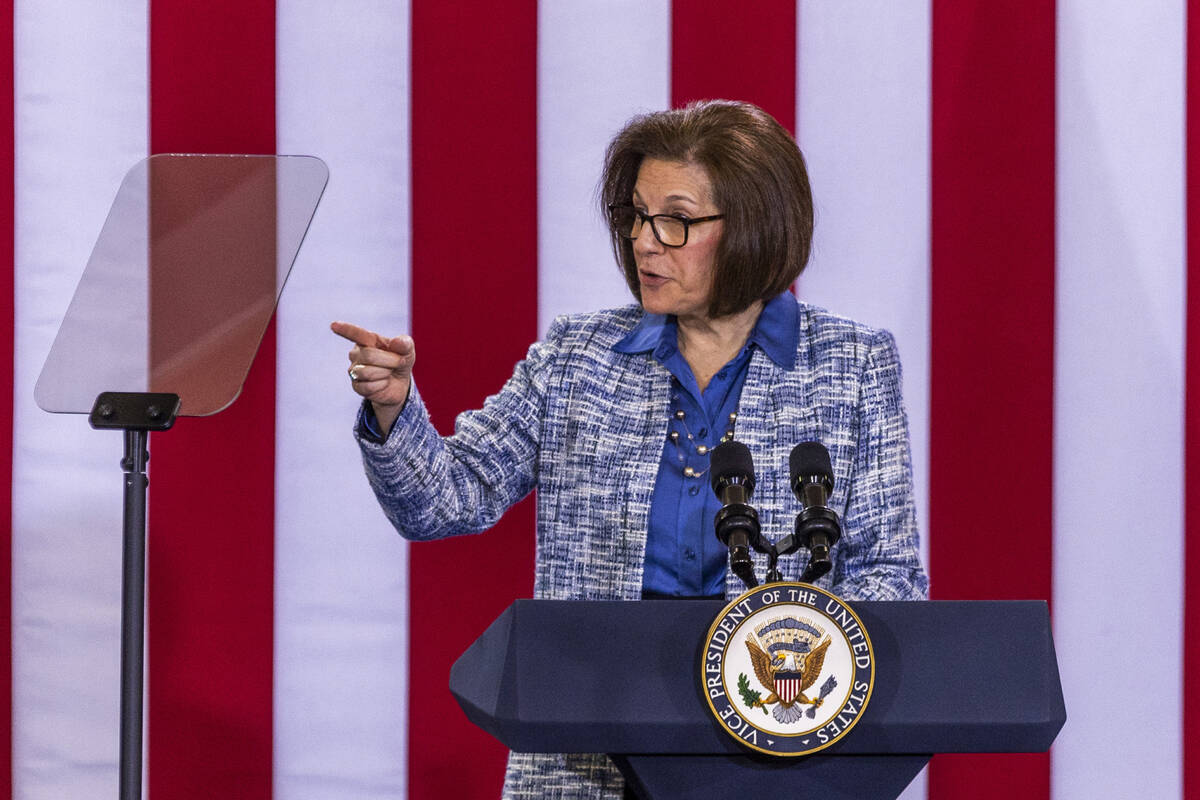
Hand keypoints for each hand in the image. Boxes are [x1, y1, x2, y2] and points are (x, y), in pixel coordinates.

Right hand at [331, 321, 414, 435]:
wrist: (400, 384)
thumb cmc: (400, 361)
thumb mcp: (408, 350)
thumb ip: (405, 344)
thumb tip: (396, 342)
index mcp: (368, 340)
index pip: (356, 334)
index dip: (346, 330)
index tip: (334, 325)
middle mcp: (357, 353)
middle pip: (369, 355)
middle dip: (390, 360)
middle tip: (398, 363)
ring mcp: (354, 370)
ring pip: (367, 372)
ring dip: (385, 374)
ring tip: (389, 373)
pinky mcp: (356, 386)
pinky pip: (368, 386)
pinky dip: (381, 386)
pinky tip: (383, 383)